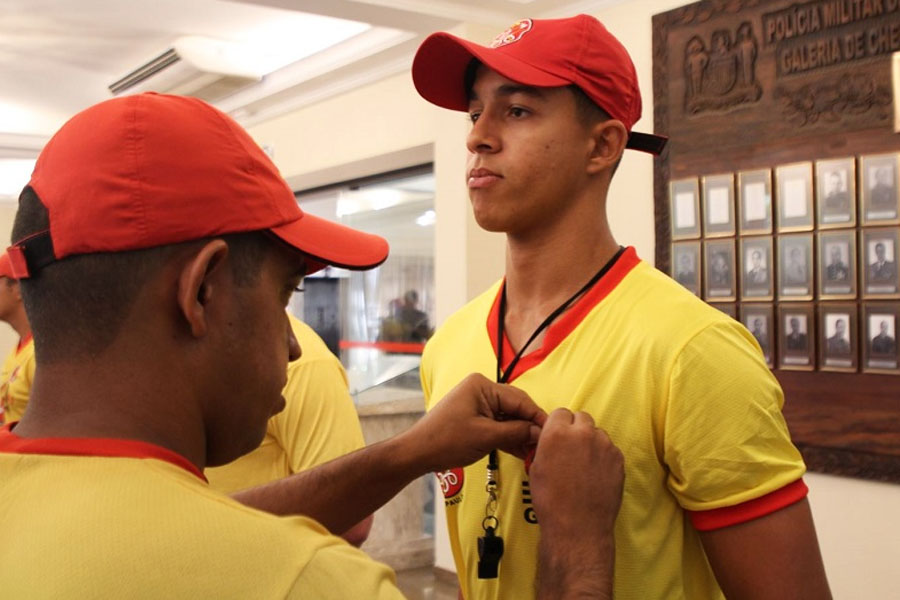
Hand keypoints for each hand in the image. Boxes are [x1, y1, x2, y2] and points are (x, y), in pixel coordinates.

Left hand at [404, 373, 546, 471]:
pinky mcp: (476, 418)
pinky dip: (510, 438)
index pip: (520, 400)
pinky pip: (499, 425)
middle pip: (516, 407)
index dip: (538, 417)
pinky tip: (523, 451)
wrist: (417, 453)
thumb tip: (541, 434)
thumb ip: (516, 432)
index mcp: (483, 385)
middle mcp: (482, 390)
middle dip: (531, 427)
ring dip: (521, 435)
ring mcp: (479, 404)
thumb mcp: (485, 436)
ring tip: (536, 452)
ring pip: (509, 418)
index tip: (552, 433)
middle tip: (546, 445)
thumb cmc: (446, 441)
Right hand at [531, 409, 622, 598]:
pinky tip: (595, 474)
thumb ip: (546, 444)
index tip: (558, 436)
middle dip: (576, 429)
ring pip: (597, 433)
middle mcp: (582, 433)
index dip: (558, 425)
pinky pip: (609, 449)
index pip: (560, 413)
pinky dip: (603, 456)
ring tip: (584, 465)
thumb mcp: (537, 468)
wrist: (577, 526)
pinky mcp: (618, 458)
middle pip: (581, 417)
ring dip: (591, 442)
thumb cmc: (552, 500)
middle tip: (571, 448)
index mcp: (557, 433)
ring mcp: (604, 445)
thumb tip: (551, 437)